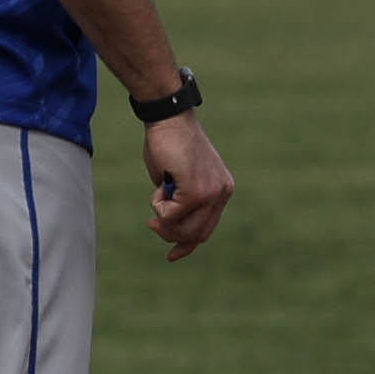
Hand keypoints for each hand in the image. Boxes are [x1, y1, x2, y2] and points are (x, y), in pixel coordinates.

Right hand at [141, 110, 231, 258]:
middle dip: (170, 234)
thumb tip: (169, 223)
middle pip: (197, 235)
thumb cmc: (167, 143)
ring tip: (156, 197)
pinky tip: (160, 186)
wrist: (168, 118)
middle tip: (152, 222)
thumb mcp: (177, 178)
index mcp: (221, 189)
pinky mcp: (197, 190)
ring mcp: (211, 192)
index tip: (172, 255)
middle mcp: (222, 192)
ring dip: (163, 220)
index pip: (207, 228)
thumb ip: (180, 200)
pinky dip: (158, 206)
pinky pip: (171, 215)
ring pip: (184, 229)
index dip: (188, 244)